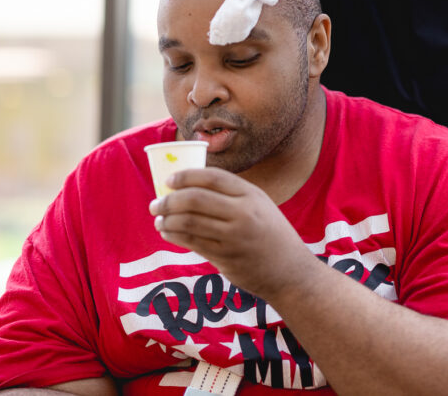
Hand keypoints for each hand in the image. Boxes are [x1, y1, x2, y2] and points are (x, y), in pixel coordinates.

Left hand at [149, 168, 318, 299]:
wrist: (291, 271)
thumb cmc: (270, 235)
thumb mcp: (260, 206)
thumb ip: (232, 195)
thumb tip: (190, 186)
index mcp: (252, 194)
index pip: (213, 177)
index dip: (187, 176)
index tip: (169, 180)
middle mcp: (244, 213)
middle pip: (196, 199)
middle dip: (170, 200)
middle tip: (156, 203)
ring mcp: (234, 236)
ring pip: (190, 222)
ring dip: (168, 219)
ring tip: (159, 219)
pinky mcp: (226, 257)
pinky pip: (192, 242)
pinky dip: (175, 235)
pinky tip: (168, 232)